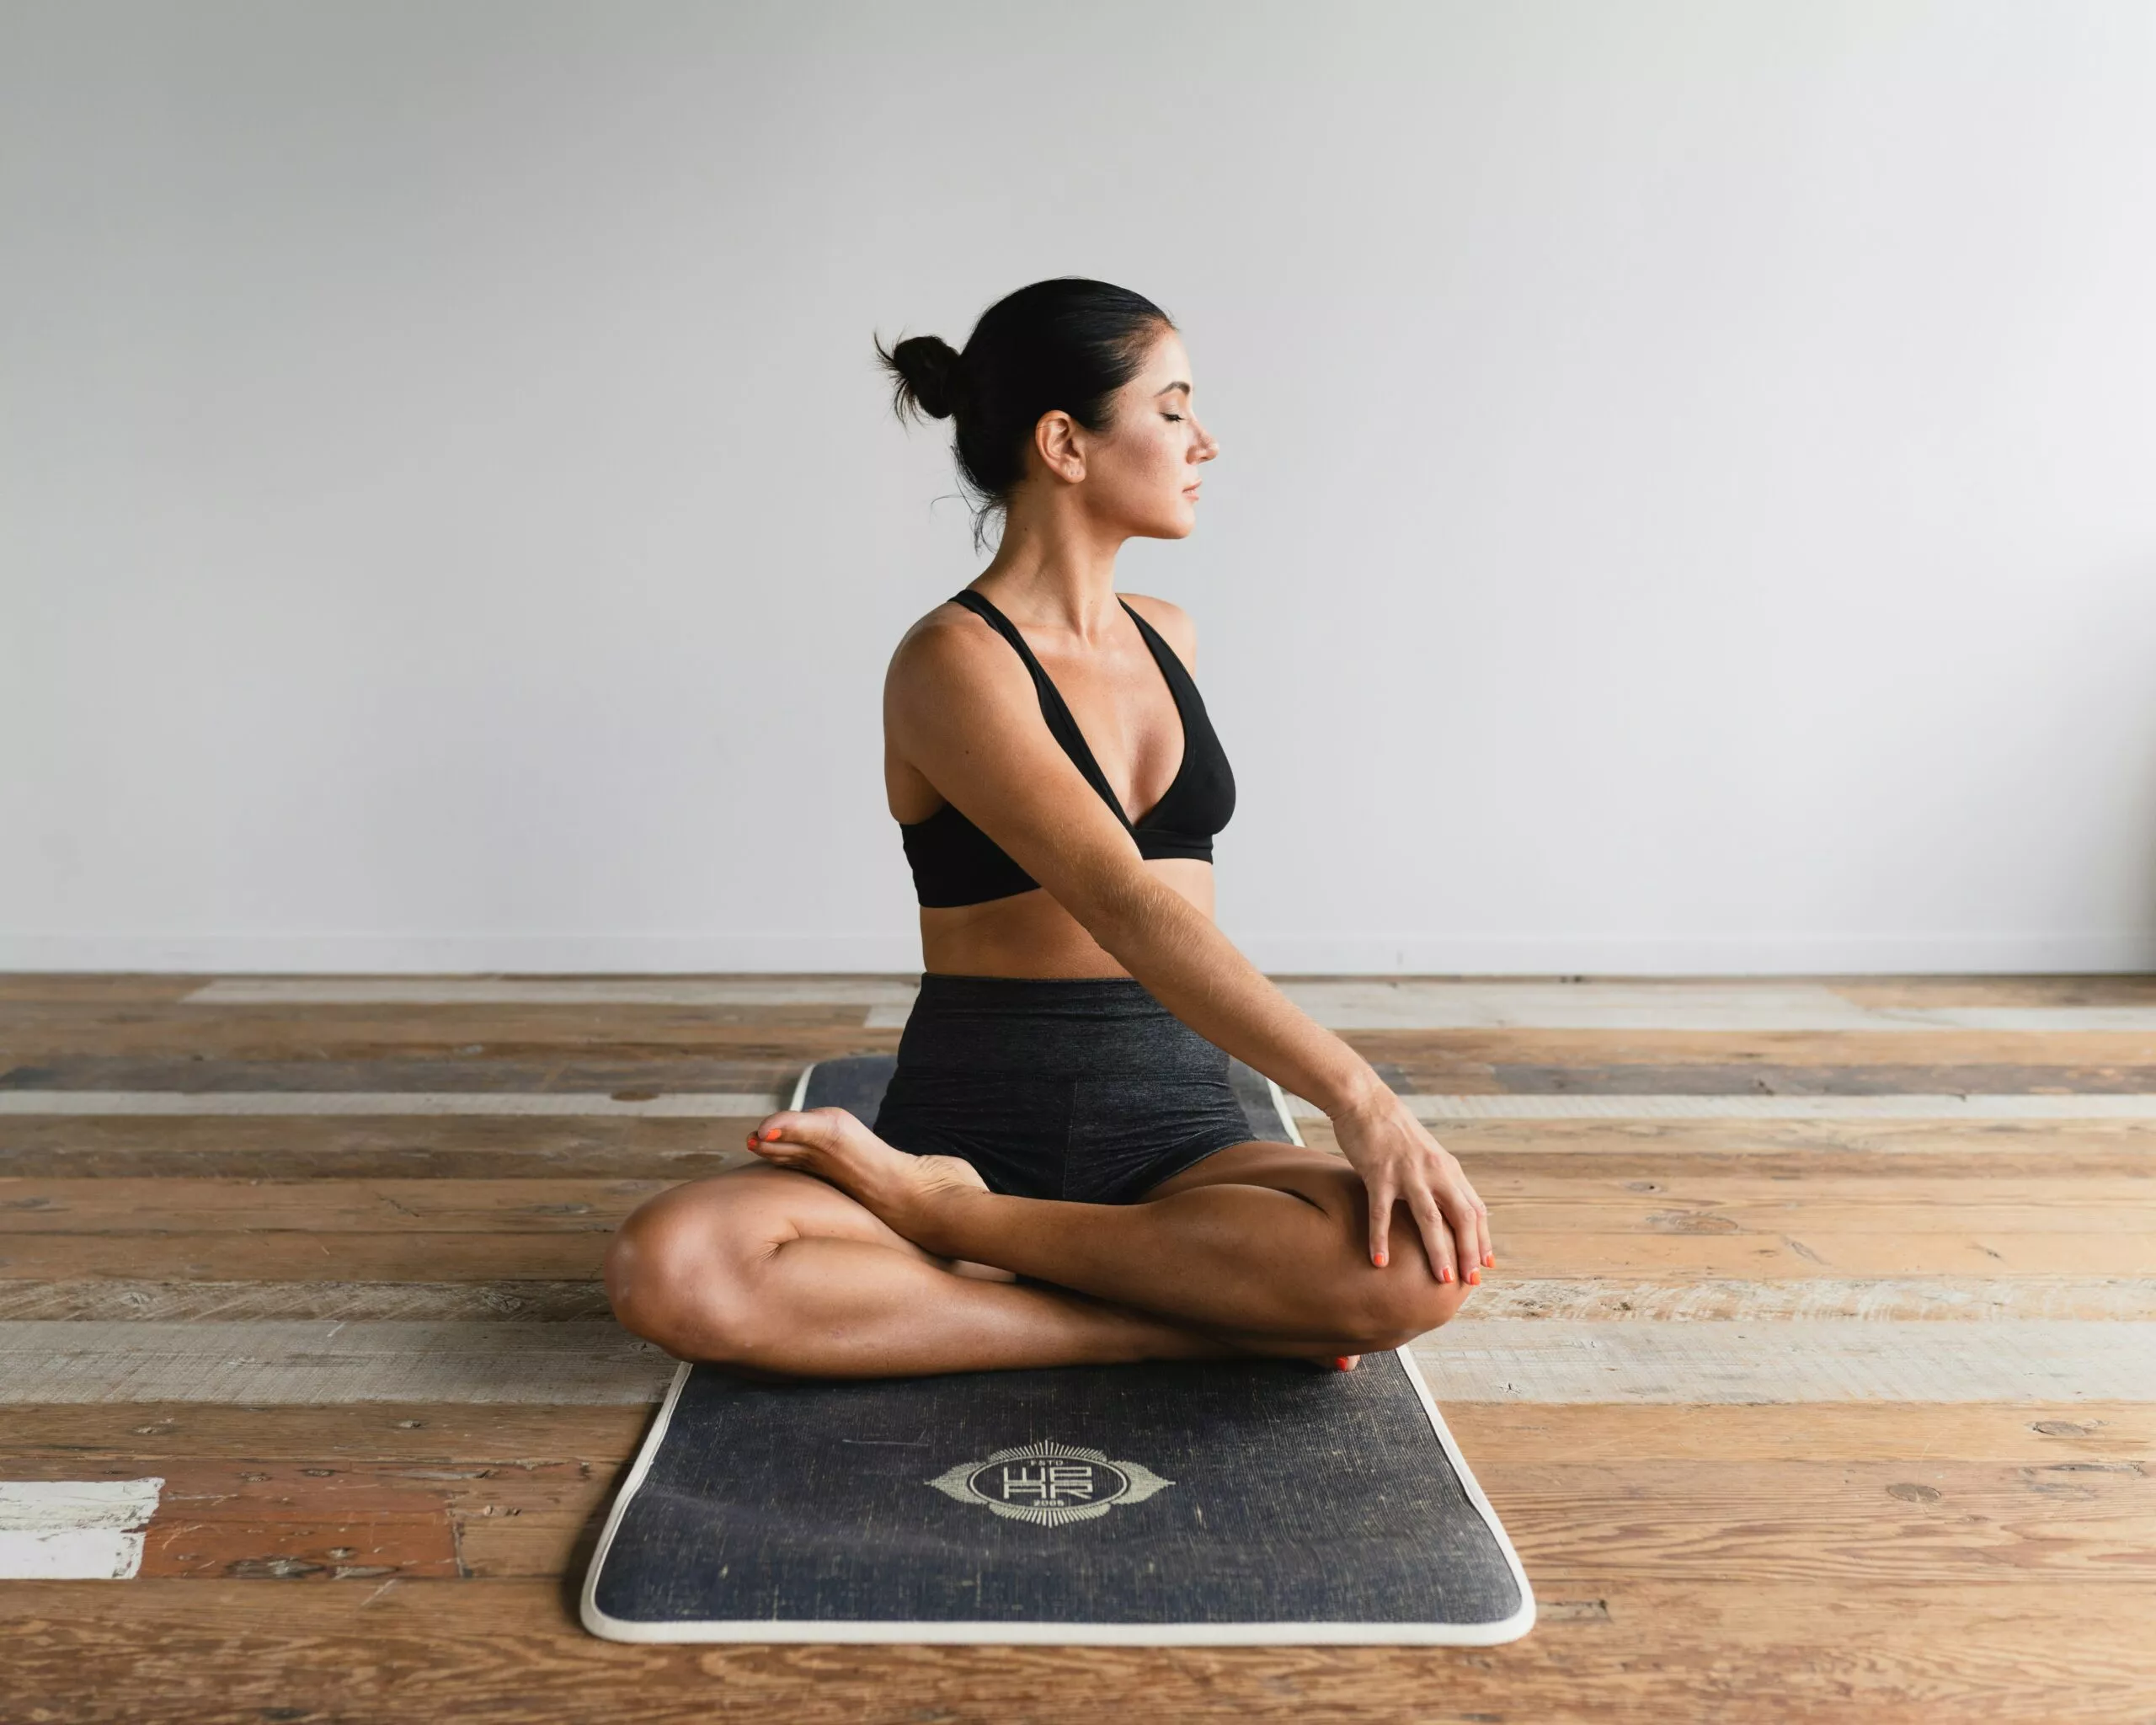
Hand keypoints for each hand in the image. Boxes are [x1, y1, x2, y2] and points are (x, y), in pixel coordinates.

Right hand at [1328, 1086, 1491, 1283]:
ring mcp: (1408, 1173)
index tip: (1485, 1266)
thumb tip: (1451, 1207)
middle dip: (1469, 1252)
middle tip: (1470, 1282)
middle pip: (1461, 1217)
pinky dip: (1381, 1239)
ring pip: (1429, 1219)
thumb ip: (1440, 1179)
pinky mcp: (1379, 1174)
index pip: (1475, 1209)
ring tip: (1442, 1279)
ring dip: (1439, 1251)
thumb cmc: (1394, 1130)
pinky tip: (1379, 1262)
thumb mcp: (1426, 1153)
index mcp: (1448, 1169)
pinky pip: (1381, 1213)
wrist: (1365, 1101)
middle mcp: (1434, 1172)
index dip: (1482, 1239)